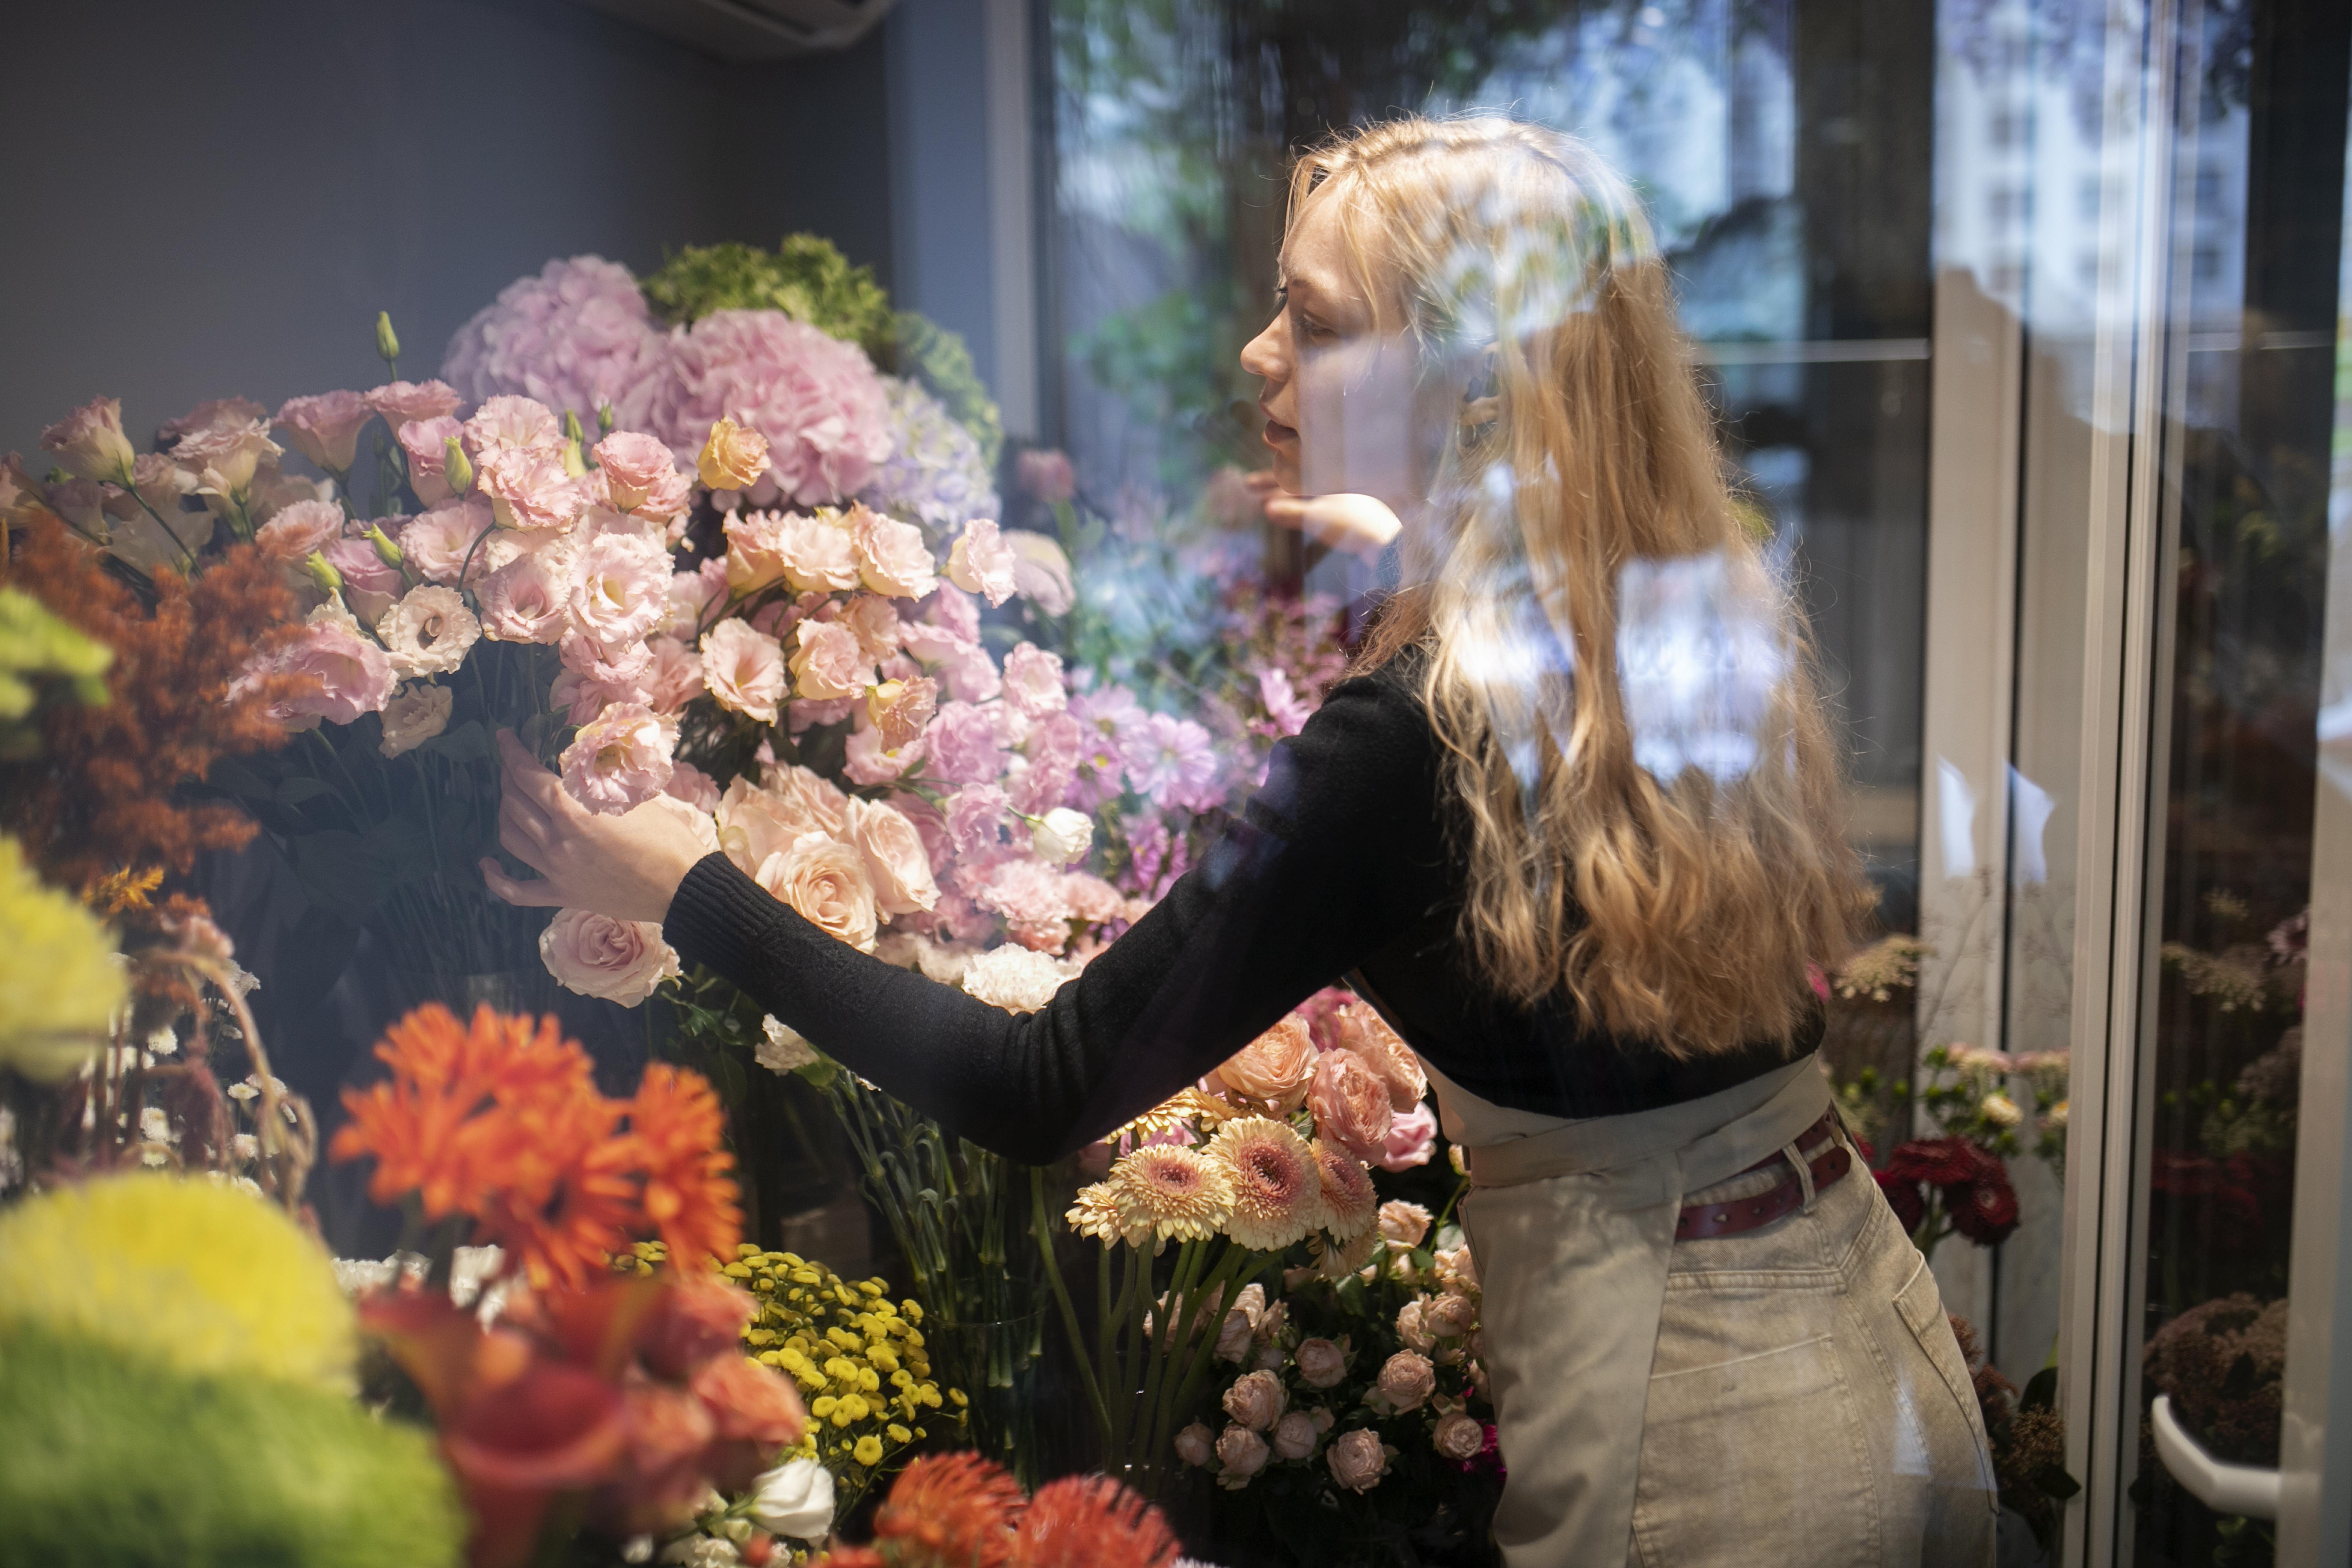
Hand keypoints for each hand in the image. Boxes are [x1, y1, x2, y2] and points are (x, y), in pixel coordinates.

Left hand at [480, 730, 710, 923]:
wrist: (682, 887)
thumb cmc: (667, 838)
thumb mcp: (635, 796)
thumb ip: (602, 780)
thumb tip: (582, 763)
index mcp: (575, 811)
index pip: (528, 776)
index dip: (511, 753)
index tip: (504, 738)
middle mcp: (558, 840)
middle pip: (514, 803)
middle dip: (510, 778)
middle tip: (514, 766)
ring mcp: (556, 871)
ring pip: (510, 837)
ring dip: (506, 814)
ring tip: (512, 801)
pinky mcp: (562, 894)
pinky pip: (516, 890)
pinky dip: (496, 878)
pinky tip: (487, 864)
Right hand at [1246, 472, 1401, 559]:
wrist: (1389, 543)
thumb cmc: (1356, 526)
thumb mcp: (1320, 519)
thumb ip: (1293, 513)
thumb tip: (1267, 509)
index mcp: (1331, 473)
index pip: (1295, 467)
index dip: (1271, 473)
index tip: (1252, 475)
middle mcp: (1337, 479)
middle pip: (1299, 478)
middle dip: (1274, 483)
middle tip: (1248, 485)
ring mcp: (1344, 494)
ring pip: (1308, 491)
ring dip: (1285, 496)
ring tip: (1263, 503)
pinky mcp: (1349, 509)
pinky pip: (1318, 502)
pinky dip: (1301, 506)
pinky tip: (1288, 513)